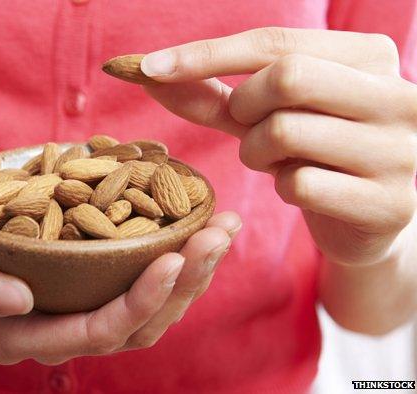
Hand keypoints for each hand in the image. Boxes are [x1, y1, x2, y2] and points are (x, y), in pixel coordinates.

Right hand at [0, 181, 240, 364]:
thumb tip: (19, 301)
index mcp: (21, 336)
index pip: (93, 332)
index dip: (138, 301)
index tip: (174, 256)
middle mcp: (58, 333)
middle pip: (137, 327)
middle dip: (184, 284)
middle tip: (219, 232)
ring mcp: (80, 313)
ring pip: (152, 313)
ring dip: (194, 273)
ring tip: (224, 226)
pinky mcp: (94, 289)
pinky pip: (145, 287)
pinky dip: (181, 260)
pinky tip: (202, 225)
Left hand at [140, 27, 416, 265]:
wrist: (365, 219)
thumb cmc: (311, 153)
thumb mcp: (263, 115)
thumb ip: (213, 93)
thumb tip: (150, 71)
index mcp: (371, 57)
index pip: (276, 42)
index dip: (207, 53)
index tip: (149, 67)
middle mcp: (399, 95)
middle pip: (286, 77)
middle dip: (244, 107)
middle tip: (248, 127)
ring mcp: (400, 150)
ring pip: (286, 132)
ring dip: (256, 151)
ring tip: (275, 160)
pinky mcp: (390, 203)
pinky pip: (300, 184)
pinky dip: (282, 187)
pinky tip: (300, 189)